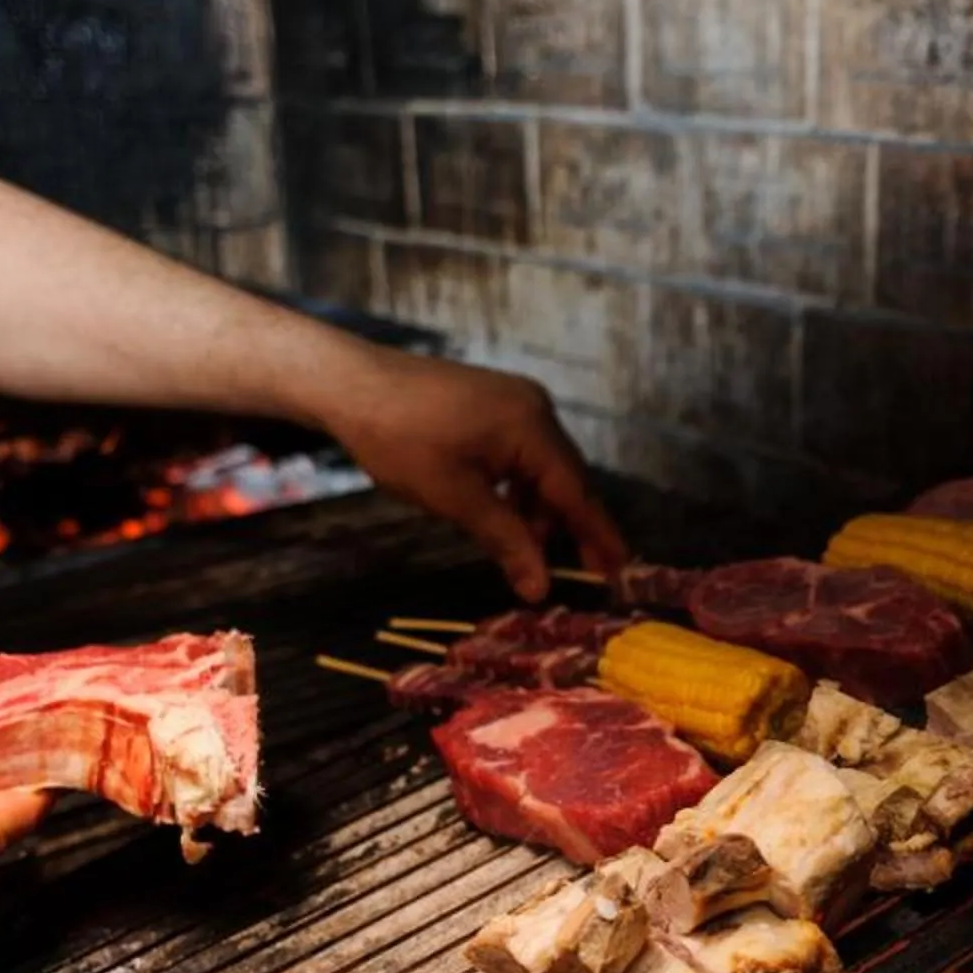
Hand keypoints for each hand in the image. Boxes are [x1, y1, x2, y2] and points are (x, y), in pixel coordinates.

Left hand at [314, 351, 628, 597]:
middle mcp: (535, 408)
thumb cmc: (399, 439)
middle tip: (587, 572)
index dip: (600, 535)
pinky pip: (523, 453)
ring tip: (528, 552)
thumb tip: (540, 589)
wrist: (350, 384)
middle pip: (566, 478)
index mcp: (532, 427)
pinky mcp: (495, 403)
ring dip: (539, 511)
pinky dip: (520, 488)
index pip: (577, 492)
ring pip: (543, 468)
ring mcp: (516, 401)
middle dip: (570, 527)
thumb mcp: (456, 499)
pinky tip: (504, 513)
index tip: (622, 570)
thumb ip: (507, 541)